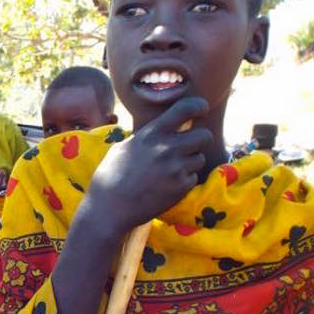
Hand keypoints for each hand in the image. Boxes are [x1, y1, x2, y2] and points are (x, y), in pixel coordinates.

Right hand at [87, 96, 211, 237]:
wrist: (110, 208)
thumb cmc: (109, 176)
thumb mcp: (122, 148)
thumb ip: (143, 138)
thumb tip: (154, 132)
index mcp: (152, 134)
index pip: (185, 108)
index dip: (198, 106)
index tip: (202, 108)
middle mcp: (168, 148)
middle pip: (204, 136)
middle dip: (199, 140)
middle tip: (188, 147)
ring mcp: (176, 168)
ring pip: (199, 158)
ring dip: (191, 162)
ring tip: (172, 170)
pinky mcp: (181, 188)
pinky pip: (193, 178)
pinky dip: (184, 181)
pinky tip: (167, 186)